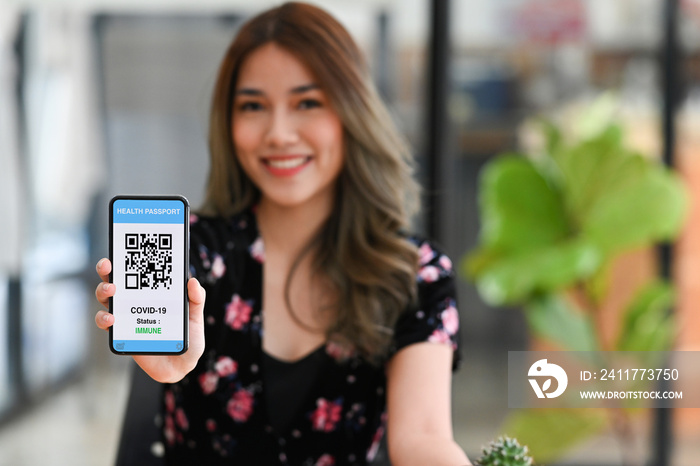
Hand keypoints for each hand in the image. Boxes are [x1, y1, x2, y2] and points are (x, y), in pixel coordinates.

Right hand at [94, 258, 205, 382]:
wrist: (181, 366)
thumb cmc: (188, 338)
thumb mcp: (196, 316)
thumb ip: (196, 299)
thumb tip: (192, 280)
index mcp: (153, 293)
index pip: (138, 272)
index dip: (129, 259)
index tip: (125, 248)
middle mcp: (136, 302)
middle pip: (116, 281)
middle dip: (107, 270)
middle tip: (108, 266)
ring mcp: (127, 317)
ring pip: (106, 299)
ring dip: (103, 291)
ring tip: (111, 291)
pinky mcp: (122, 334)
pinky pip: (107, 324)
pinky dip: (104, 318)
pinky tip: (111, 317)